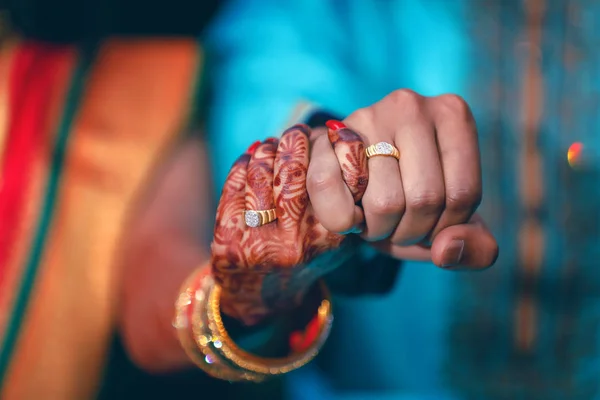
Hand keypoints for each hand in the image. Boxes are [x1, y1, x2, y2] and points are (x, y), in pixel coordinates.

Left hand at [211, 125, 366, 324]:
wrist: (264, 298)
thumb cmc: (306, 258)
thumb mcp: (338, 240)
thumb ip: (347, 201)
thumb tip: (341, 142)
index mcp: (325, 240)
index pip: (324, 179)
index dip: (321, 149)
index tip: (321, 136)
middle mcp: (293, 243)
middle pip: (291, 174)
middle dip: (293, 144)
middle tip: (296, 132)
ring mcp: (258, 244)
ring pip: (259, 176)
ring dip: (266, 152)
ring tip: (272, 144)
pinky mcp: (228, 243)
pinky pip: (234, 189)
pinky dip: (242, 166)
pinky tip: (249, 158)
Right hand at [306, 90, 497, 269]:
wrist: (347, 178)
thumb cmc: (405, 199)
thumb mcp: (447, 224)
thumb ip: (474, 247)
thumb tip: (446, 251)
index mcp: (454, 116)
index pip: (463, 194)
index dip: (443, 228)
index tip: (426, 223)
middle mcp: (412, 106)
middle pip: (425, 199)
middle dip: (408, 232)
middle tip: (395, 223)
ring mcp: (368, 115)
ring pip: (385, 203)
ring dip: (376, 230)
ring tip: (372, 217)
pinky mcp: (329, 134)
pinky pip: (333, 189)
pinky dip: (340, 220)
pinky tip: (348, 214)